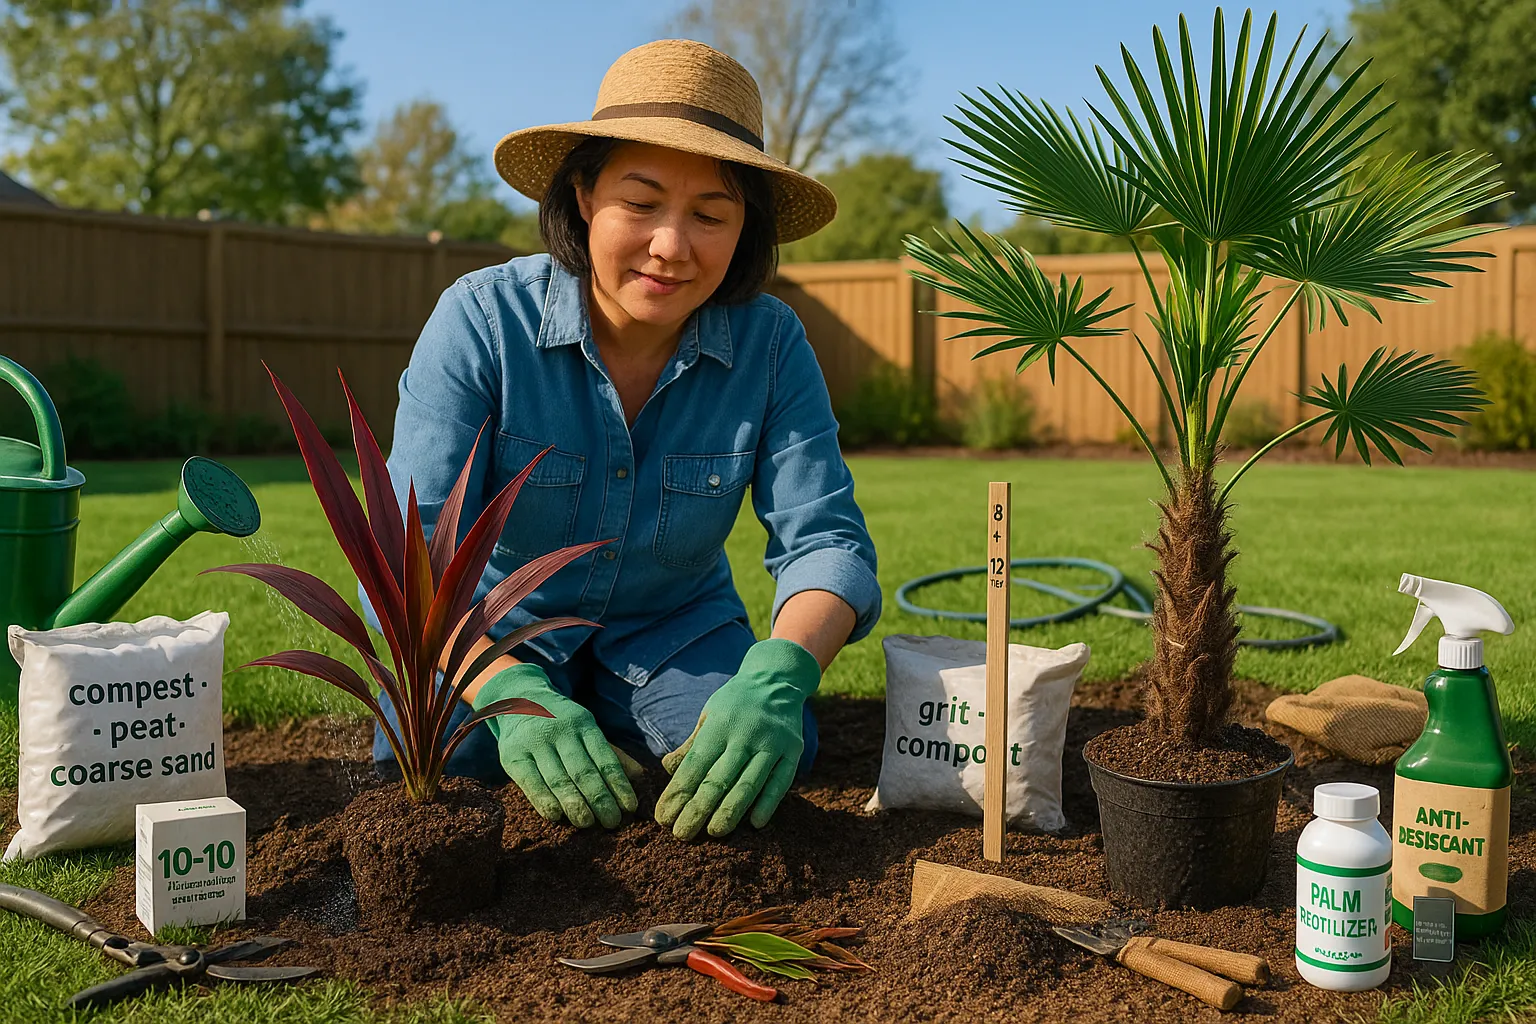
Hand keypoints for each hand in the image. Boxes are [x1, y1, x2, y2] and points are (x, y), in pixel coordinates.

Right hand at [473, 664, 638, 827]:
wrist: (517, 700)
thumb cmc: (561, 723)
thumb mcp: (586, 729)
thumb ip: (611, 753)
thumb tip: (638, 776)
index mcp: (583, 723)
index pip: (605, 758)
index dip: (619, 784)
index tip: (630, 807)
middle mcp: (559, 731)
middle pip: (583, 771)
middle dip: (600, 799)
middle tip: (612, 822)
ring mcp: (534, 742)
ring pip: (558, 780)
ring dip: (575, 805)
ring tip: (588, 824)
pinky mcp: (512, 755)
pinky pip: (531, 784)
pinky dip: (545, 802)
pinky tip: (557, 817)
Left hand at [655, 638, 820, 839]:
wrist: (778, 678)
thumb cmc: (735, 703)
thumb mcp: (709, 715)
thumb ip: (692, 744)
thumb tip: (668, 769)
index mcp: (719, 725)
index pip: (694, 765)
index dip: (678, 793)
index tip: (663, 818)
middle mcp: (745, 733)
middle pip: (718, 779)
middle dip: (698, 809)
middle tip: (681, 834)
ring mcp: (772, 742)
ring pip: (749, 783)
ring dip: (730, 812)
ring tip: (714, 833)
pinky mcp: (793, 750)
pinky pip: (781, 781)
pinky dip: (769, 803)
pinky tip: (756, 824)